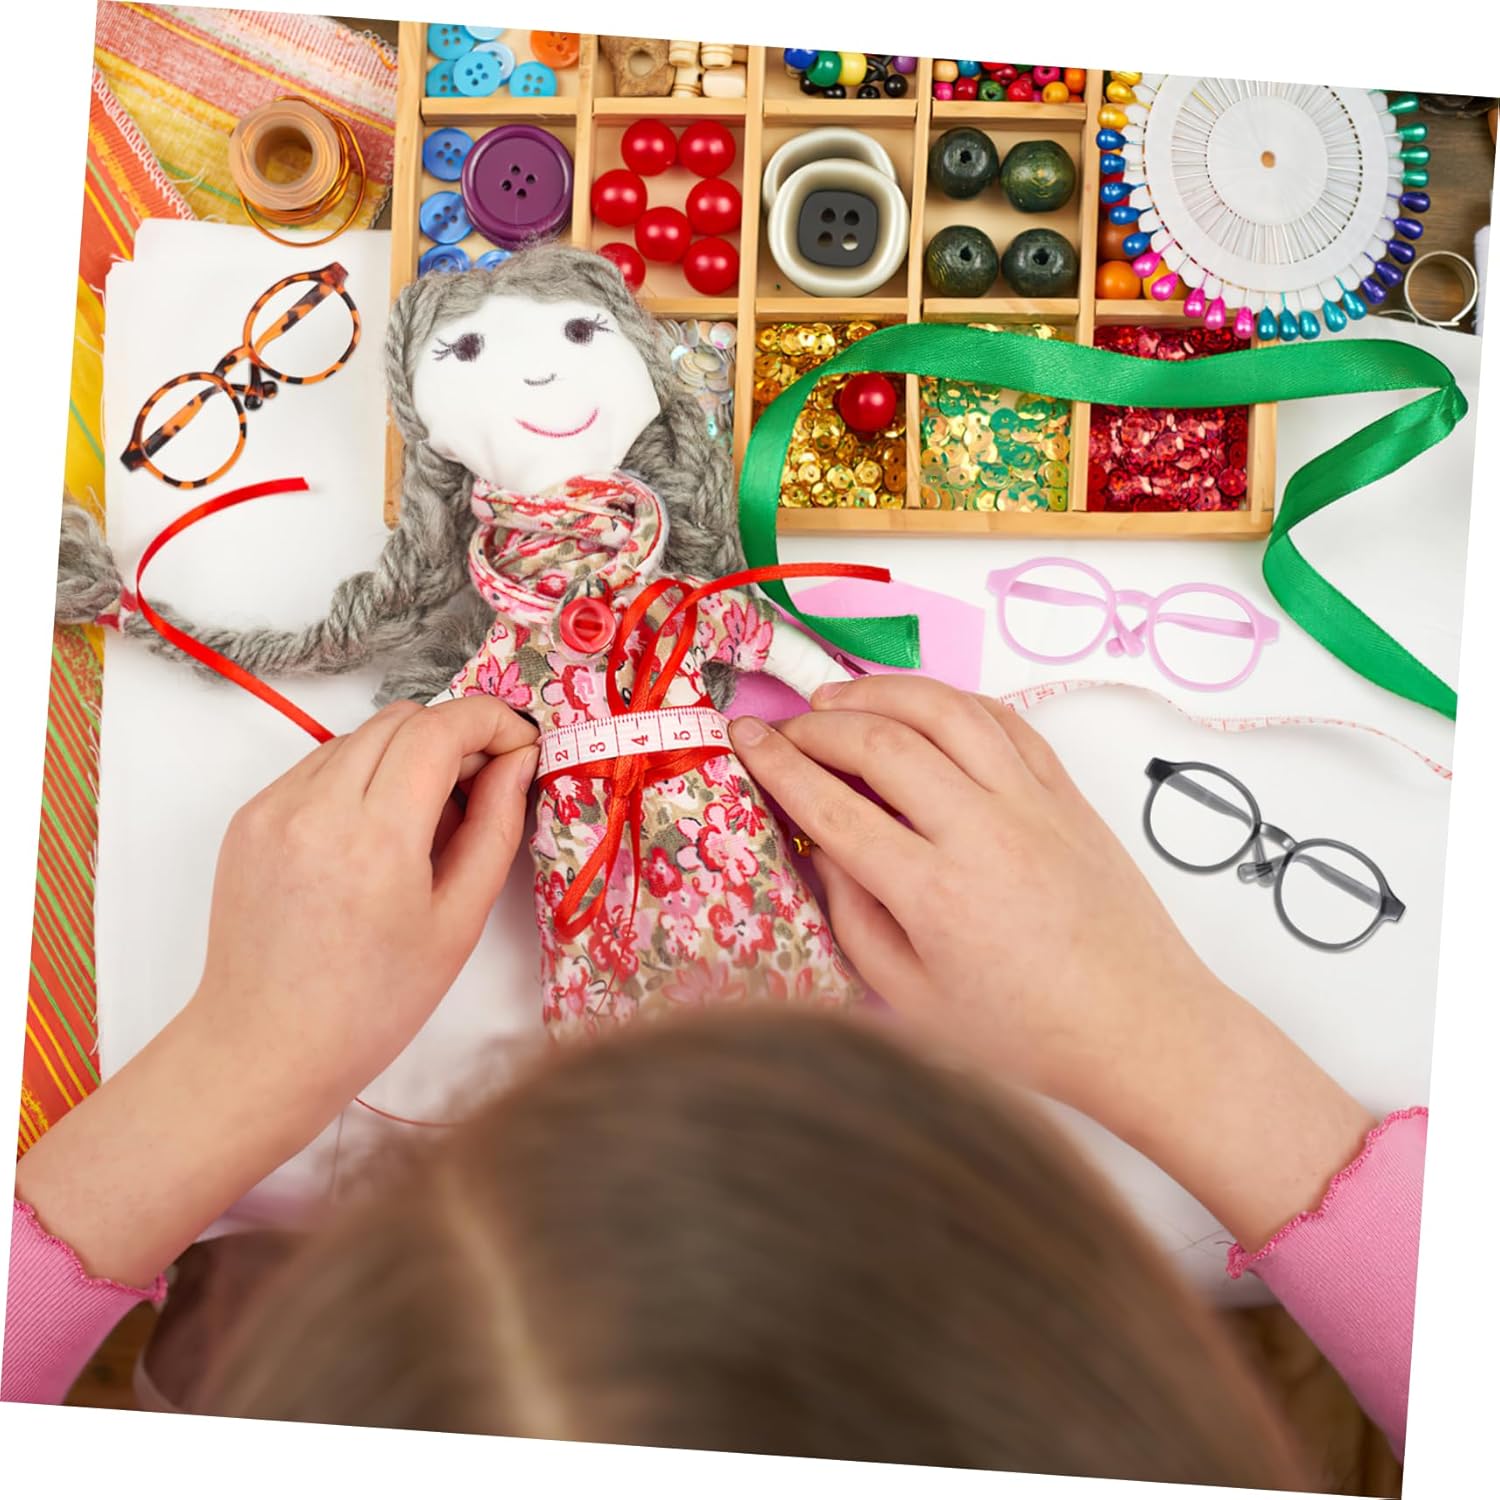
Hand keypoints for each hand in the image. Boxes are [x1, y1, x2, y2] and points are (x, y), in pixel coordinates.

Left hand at [192, 695, 538, 1118]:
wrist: (266, 1048)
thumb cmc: (375, 1002)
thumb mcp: (459, 922)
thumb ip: (494, 827)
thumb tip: (517, 760)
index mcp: (376, 837)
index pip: (440, 728)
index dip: (492, 721)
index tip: (520, 744)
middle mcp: (316, 806)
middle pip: (401, 719)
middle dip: (454, 735)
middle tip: (481, 788)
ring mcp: (273, 807)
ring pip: (360, 736)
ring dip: (406, 755)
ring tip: (424, 822)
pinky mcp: (249, 817)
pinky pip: (319, 766)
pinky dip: (361, 777)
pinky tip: (375, 835)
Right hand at [729, 676, 1375, 1249]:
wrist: (1141, 1028)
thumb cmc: (1025, 1033)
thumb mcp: (913, 1000)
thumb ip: (855, 919)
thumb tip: (823, 848)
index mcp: (934, 892)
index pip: (832, 804)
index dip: (776, 765)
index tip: (742, 740)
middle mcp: (982, 831)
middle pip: (881, 742)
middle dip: (816, 724)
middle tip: (783, 729)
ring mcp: (1031, 803)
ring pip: (943, 710)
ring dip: (880, 692)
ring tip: (837, 700)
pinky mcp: (1065, 793)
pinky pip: (1002, 719)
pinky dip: (950, 700)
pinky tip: (919, 707)